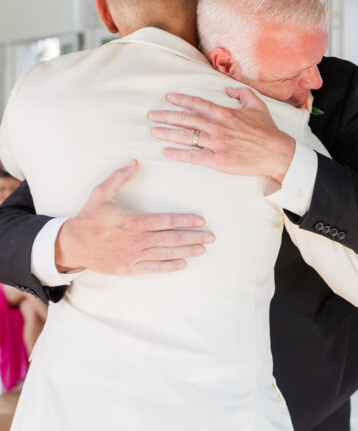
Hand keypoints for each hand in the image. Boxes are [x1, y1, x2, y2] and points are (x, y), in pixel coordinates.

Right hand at [54, 161, 213, 274]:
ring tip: (202, 249)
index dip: (186, 220)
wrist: (73, 244)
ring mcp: (133, 256)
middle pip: (171, 238)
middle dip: (194, 237)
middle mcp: (136, 239)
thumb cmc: (89, 217)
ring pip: (166, 253)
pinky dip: (169, 266)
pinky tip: (183, 264)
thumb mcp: (101, 193)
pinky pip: (153, 268)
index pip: (166, 221)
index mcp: (133, 221)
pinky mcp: (129, 268)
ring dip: (186, 251)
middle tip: (211, 237)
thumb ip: (119, 177)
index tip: (200, 219)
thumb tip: (135, 162)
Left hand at [149, 89, 295, 183]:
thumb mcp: (257, 105)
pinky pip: (193, 156)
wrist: (276, 152)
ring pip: (186, 136)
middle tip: (152, 115)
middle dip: (167, 116)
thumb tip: (228, 89)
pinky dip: (178, 153)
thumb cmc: (267, 130)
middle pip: (186, 119)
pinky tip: (166, 151)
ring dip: (168, 133)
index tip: (168, 98)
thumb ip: (242, 93)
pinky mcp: (217, 160)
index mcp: (225, 113)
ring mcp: (216, 144)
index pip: (198, 104)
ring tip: (153, 131)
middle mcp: (217, 127)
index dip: (182, 100)